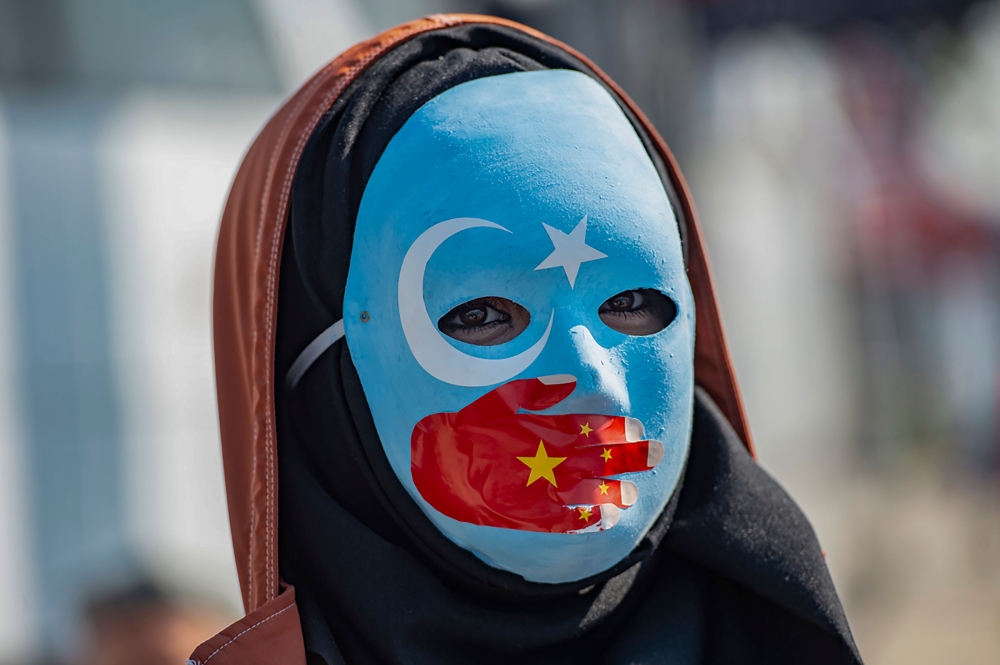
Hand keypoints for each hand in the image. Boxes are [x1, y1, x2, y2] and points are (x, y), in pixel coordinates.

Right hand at [411, 375, 662, 532]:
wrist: (435, 466)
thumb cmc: (468, 427)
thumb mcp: (498, 398)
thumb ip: (536, 390)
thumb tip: (570, 382)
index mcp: (541, 430)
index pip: (590, 429)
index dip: (617, 430)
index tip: (637, 429)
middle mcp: (545, 460)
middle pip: (598, 459)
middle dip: (630, 457)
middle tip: (657, 454)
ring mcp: (538, 490)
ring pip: (588, 492)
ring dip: (615, 492)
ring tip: (633, 493)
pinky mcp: (528, 514)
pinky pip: (566, 521)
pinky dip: (589, 520)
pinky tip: (608, 519)